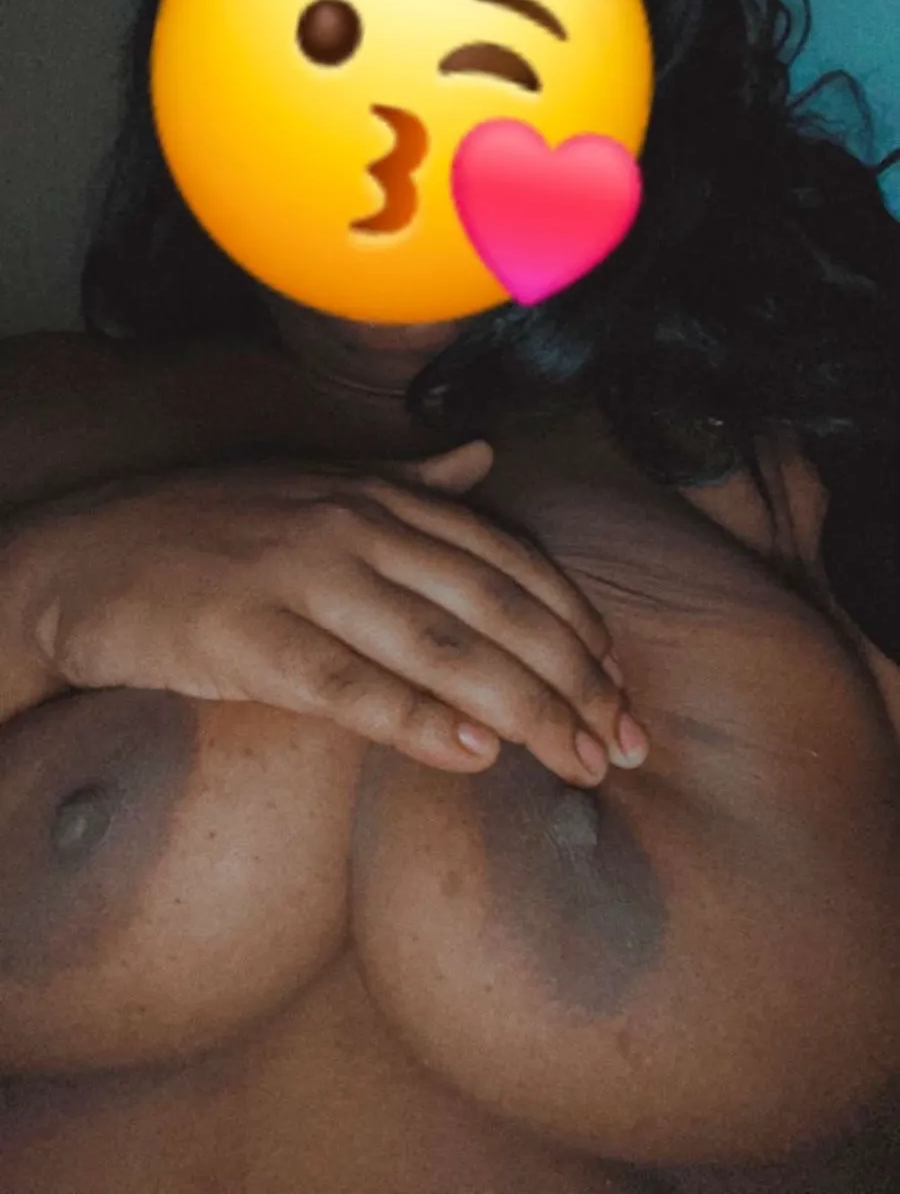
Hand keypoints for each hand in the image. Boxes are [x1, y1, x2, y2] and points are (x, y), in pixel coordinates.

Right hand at [1, 444, 646, 785]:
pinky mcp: (250, 636)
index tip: (620, 683)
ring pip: (439, 646)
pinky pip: (351, 684)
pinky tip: (475, 757)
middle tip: (623, 743)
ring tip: (578, 761)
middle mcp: (354, 526)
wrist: (87, 557)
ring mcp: (302, 576)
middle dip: (571, 678)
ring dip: (523, 709)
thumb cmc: (212, 528)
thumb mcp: (317, 484)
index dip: (575, 624)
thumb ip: (410, 479)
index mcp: (378, 495)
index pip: (507, 560)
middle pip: (492, 606)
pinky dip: (420, 721)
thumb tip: (486, 456)